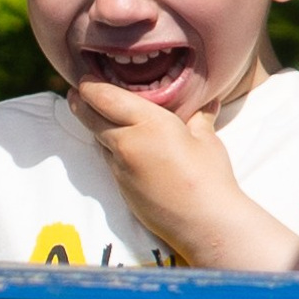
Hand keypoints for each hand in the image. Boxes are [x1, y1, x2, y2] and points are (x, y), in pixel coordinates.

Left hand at [67, 81, 298, 271]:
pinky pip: (107, 160)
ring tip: (100, 112)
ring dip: (95, 123)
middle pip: (85, 109)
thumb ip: (195, 118)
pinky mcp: (122, 191)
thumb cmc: (213, 176)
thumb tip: (200, 102)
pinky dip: (109, 149)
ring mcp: (120, 169)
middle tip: (89, 89)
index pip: (99, 92)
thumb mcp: (205, 139)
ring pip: (93, 135)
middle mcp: (125, 143)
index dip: (92, 82)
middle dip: (85, 99)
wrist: (212, 225)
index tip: (93, 73)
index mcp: (145, 122)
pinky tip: (119, 147)